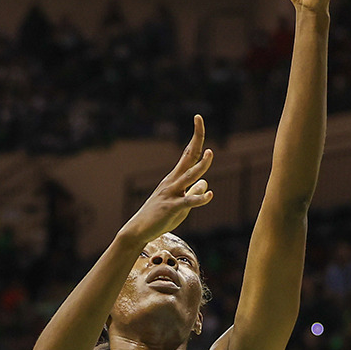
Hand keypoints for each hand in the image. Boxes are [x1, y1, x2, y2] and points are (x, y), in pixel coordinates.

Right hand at [120, 116, 214, 244]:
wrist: (139, 230)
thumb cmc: (160, 216)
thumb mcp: (181, 203)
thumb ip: (193, 192)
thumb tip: (205, 182)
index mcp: (175, 178)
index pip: (188, 153)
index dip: (196, 137)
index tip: (198, 118)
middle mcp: (173, 181)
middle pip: (188, 157)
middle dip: (196, 139)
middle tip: (199, 119)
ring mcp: (172, 193)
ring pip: (189, 176)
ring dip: (201, 165)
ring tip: (210, 154)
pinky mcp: (171, 208)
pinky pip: (188, 201)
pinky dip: (199, 198)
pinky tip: (209, 195)